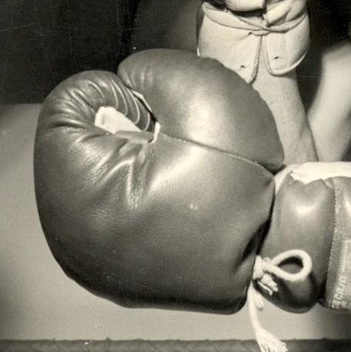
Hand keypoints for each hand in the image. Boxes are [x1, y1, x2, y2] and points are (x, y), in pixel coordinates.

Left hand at [34, 50, 350, 351]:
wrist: (282, 251)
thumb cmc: (240, 176)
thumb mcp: (204, 92)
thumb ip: (149, 70)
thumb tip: (124, 84)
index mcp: (82, 195)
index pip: (67, 106)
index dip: (117, 96)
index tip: (156, 117)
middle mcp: (71, 242)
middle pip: (72, 143)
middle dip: (117, 130)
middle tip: (167, 146)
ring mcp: (88, 268)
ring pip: (86, 177)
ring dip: (122, 163)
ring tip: (170, 176)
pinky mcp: (109, 280)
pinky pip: (103, 212)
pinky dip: (130, 197)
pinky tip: (167, 205)